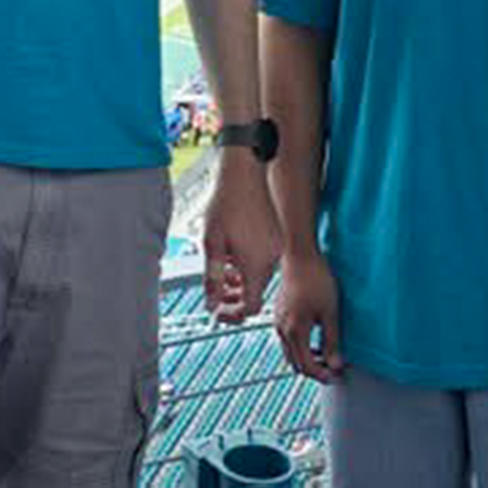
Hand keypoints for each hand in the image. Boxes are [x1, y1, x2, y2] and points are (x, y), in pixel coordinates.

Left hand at [201, 152, 281, 323]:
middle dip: (235, 299)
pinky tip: (234, 255)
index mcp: (256, 264)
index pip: (252, 307)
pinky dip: (249, 266)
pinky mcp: (277, 239)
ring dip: (241, 281)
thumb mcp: (211, 243)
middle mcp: (271, 259)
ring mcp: (276, 248)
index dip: (233, 313)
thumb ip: (212, 277)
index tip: (218, 310)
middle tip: (217, 295)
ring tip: (223, 271)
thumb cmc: (227, 203)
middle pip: (256, 294)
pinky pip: (264, 262)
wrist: (246, 174)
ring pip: (260, 278)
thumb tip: (211, 304)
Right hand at [274, 248, 343, 382]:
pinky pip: (286, 339)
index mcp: (295, 331)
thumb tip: (335, 364)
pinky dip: (299, 346)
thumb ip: (332, 341)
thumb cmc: (316, 279)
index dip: (322, 375)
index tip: (336, 376)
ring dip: (305, 359)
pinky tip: (313, 339)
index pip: (307, 366)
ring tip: (324, 356)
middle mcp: (282, 330)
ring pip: (290, 352)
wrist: (299, 255)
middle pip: (296, 363)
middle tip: (332, 370)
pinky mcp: (279, 313)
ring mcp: (278, 321)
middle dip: (314, 370)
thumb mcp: (330, 312)